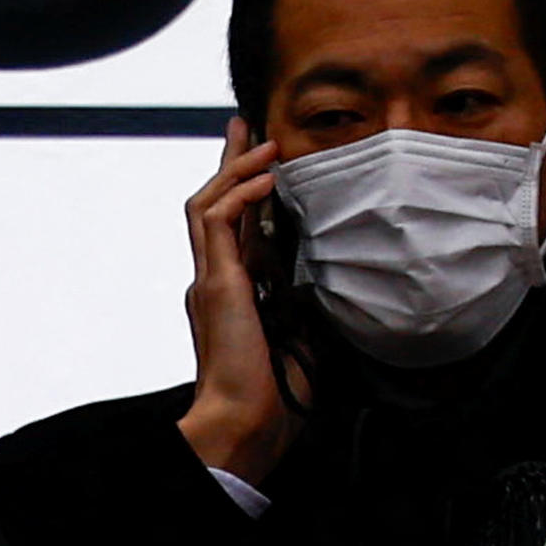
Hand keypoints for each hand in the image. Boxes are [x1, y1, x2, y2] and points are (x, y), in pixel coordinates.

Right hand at [178, 128, 295, 483]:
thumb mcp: (305, 335)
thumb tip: (338, 280)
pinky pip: (216, 221)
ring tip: (265, 142)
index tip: (266, 160)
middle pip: (213, 204)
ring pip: (207, 204)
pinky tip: (268, 179)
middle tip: (247, 125)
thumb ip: (310, 304)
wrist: (249, 420)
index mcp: (233, 291)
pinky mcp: (214, 283)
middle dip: (232, 162)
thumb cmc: (278, 392)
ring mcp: (210, 280)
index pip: (235, 226)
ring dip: (236, 168)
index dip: (247, 190)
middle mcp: (215, 280)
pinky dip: (240, 194)